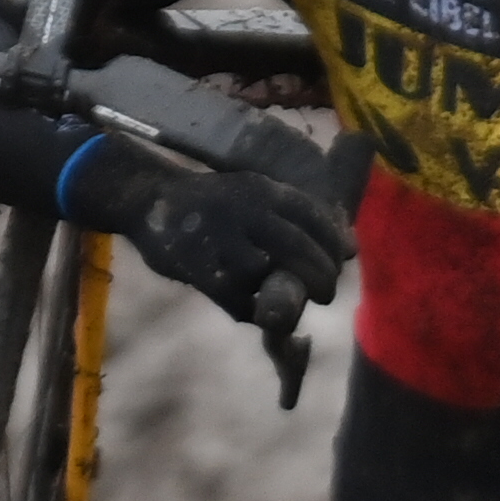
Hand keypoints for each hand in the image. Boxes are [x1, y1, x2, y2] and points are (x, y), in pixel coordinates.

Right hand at [60, 135, 353, 322]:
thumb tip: (350, 248)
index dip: (335, 243)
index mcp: (263, 191)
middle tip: (328, 292)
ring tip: (294, 302)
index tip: (344, 260)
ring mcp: (222, 241)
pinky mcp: (201, 270)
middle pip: (300, 250)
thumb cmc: (212, 204)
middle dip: (322, 276)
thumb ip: (295, 216)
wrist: (149, 201)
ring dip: (287, 295)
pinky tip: (253, 308)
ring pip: (270, 276)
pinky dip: (251, 309)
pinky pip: (238, 301)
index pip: (315, 216)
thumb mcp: (254, 192)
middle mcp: (246, 212)